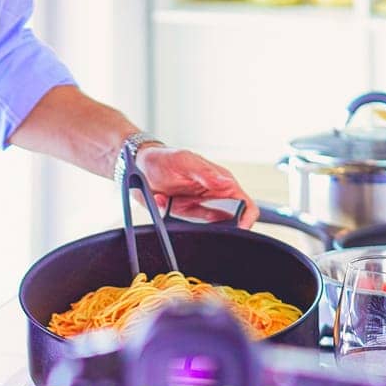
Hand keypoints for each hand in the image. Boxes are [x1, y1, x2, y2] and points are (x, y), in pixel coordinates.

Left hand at [137, 146, 259, 227]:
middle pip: (232, 221)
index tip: (239, 228)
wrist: (137, 165)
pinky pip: (188, 227)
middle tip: (202, 223)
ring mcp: (200, 207)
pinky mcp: (185, 215)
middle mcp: (214, 196)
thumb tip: (226, 182)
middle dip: (220, 227)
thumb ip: (205, 173)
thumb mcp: (184, 160)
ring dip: (192, 222)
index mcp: (221, 181)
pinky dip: (175, 221)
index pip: (246, 204)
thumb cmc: (163, 157)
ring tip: (174, 204)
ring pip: (210, 227)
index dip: (247, 219)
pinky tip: (164, 202)